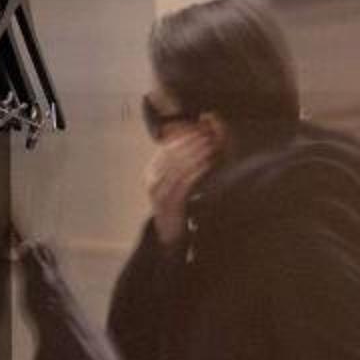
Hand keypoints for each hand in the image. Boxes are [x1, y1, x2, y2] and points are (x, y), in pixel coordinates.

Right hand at [146, 126, 217, 244]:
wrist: (167, 231)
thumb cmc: (172, 203)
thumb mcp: (170, 181)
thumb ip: (175, 164)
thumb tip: (189, 143)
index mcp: (150, 172)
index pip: (165, 148)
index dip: (181, 137)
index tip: (196, 129)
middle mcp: (152, 180)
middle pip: (172, 156)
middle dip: (190, 143)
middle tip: (206, 134)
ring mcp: (160, 192)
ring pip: (178, 167)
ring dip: (195, 154)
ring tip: (209, 145)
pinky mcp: (171, 202)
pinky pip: (185, 183)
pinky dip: (197, 171)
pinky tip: (208, 163)